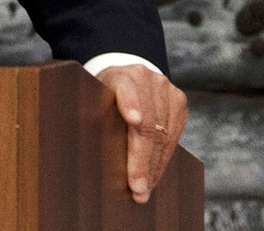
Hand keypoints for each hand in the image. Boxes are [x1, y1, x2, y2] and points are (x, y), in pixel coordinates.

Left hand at [96, 64, 187, 203]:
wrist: (127, 80)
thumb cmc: (104, 98)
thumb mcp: (91, 102)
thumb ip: (89, 117)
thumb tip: (84, 146)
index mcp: (119, 74)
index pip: (124, 87)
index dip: (130, 102)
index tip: (133, 120)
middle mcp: (144, 77)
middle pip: (147, 122)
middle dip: (142, 160)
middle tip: (137, 188)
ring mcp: (164, 87)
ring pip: (163, 133)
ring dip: (154, 166)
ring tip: (144, 189)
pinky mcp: (178, 100)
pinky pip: (174, 136)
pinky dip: (163, 160)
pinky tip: (154, 175)